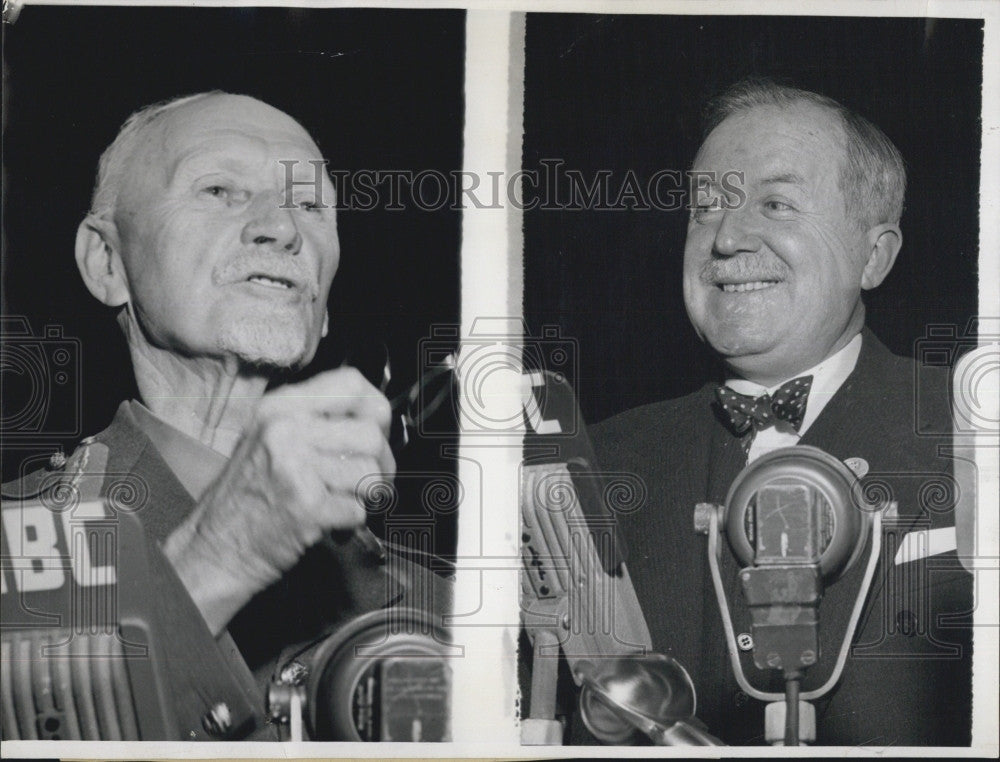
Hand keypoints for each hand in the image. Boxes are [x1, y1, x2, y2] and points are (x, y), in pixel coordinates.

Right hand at [163, 367, 393, 634]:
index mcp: (281, 407)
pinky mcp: (305, 507)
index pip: (351, 384)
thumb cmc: (246, 498)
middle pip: (370, 433)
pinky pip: (358, 509)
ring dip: (366, 496)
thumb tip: (375, 421)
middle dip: (382, 463)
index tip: (377, 432)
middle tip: (369, 482)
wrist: (213, 549)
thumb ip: (318, 421)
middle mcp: (285, 430)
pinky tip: (328, 522)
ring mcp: (295, 468)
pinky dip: (350, 522)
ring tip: (344, 502)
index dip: (376, 410)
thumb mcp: (271, 438)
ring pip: (369, 472)